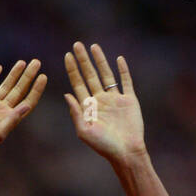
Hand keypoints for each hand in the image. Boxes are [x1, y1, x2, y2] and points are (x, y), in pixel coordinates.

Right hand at [0, 59, 46, 157]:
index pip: (27, 101)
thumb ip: (12, 120)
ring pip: (5, 86)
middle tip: (37, 62)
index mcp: (9, 118)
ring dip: (14, 74)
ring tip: (22, 62)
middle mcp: (1, 110)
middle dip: (28, 76)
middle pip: (19, 90)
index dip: (36, 89)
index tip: (43, 76)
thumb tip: (27, 106)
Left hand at [64, 42, 145, 161]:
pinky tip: (118, 59)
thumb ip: (76, 112)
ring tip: (94, 46)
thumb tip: (66, 95)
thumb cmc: (103, 145)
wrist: (126, 152)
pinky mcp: (129, 100)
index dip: (73, 70)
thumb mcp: (85, 130)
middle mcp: (100, 100)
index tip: (67, 56)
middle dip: (83, 60)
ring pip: (106, 75)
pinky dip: (123, 70)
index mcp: (88, 107)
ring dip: (100, 60)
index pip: (78, 84)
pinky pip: (126, 81)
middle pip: (90, 75)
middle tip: (77, 44)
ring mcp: (115, 99)